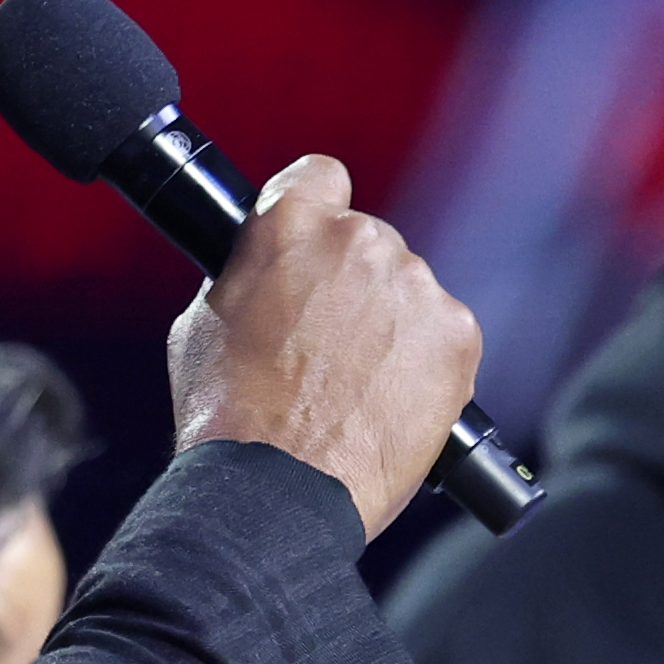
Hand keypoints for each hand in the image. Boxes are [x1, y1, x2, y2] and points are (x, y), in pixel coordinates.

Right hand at [167, 156, 484, 539]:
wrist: (278, 487)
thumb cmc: (229, 413)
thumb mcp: (205, 319)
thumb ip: (251, 274)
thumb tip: (270, 272)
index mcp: (291, 222)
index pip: (320, 176)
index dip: (315, 211)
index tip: (313, 247)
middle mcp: (361, 239)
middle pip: (367, 244)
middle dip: (352, 286)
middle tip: (324, 348)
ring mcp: (415, 286)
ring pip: (408, 293)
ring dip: (390, 328)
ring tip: (355, 390)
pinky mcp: (457, 334)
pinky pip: (444, 336)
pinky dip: (425, 366)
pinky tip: (388, 405)